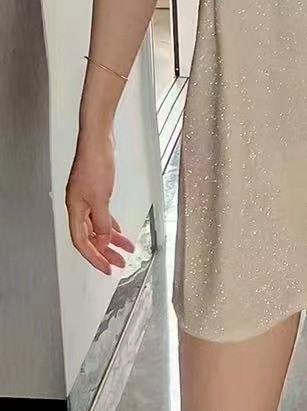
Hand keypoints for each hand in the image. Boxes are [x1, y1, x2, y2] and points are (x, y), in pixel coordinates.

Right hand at [66, 137, 135, 275]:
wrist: (97, 141)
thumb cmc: (96, 163)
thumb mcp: (101, 198)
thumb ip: (102, 222)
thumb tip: (104, 241)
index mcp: (75, 209)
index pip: (82, 242)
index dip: (95, 257)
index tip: (107, 268)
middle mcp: (78, 206)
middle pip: (90, 237)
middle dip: (105, 252)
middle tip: (119, 264)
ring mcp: (86, 200)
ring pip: (98, 227)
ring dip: (112, 240)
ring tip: (126, 251)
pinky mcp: (95, 193)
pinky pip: (102, 217)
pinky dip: (111, 226)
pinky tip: (119, 232)